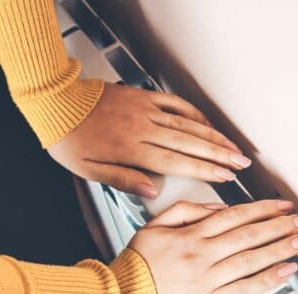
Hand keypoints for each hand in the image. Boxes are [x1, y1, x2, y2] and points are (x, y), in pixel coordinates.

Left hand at [49, 83, 250, 197]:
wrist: (55, 103)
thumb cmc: (69, 139)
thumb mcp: (90, 171)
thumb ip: (124, 180)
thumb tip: (152, 192)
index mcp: (132, 149)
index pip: (177, 162)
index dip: (205, 170)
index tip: (225, 177)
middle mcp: (143, 128)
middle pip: (190, 143)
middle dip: (220, 155)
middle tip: (241, 164)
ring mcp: (145, 109)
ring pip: (188, 124)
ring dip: (214, 136)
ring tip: (234, 148)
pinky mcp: (143, 97)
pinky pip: (176, 104)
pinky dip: (195, 114)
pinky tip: (208, 124)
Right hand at [128, 199, 297, 293]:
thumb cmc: (135, 268)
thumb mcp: (152, 227)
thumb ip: (184, 212)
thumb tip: (216, 208)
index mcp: (189, 235)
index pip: (234, 216)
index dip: (262, 209)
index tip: (282, 207)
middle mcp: (201, 255)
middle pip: (248, 235)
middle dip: (279, 226)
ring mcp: (206, 280)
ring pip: (251, 259)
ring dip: (281, 248)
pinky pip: (244, 289)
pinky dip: (268, 279)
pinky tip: (286, 271)